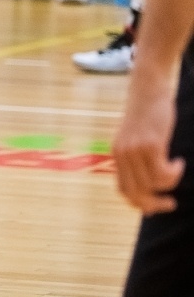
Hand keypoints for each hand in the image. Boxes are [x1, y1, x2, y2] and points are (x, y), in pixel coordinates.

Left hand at [114, 69, 185, 214]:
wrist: (148, 89)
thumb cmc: (147, 114)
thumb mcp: (137, 139)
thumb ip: (138, 158)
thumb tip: (151, 185)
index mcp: (117, 155)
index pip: (123, 191)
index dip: (140, 204)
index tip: (156, 208)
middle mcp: (122, 155)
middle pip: (136, 193)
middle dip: (155, 204)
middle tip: (170, 203)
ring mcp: (135, 150)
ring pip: (153, 184)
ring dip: (170, 182)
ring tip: (176, 168)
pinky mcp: (150, 144)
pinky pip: (163, 172)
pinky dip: (174, 172)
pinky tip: (178, 161)